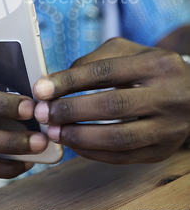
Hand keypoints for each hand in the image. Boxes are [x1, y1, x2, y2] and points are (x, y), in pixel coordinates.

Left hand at [34, 37, 189, 163]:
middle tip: (43, 113)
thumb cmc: (150, 68)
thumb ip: (94, 61)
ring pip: (119, 138)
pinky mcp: (163, 151)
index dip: (69, 81)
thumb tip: (58, 82)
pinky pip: (124, 157)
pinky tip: (74, 145)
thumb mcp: (127, 52)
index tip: (41, 89)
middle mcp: (166, 96)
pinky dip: (94, 153)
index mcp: (154, 65)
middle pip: (112, 106)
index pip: (105, 72)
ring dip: (80, 137)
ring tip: (54, 132)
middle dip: (70, 111)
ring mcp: (167, 127)